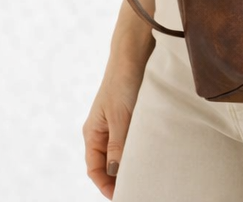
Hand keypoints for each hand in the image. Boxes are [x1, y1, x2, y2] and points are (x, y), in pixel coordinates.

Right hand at [82, 55, 146, 198]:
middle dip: (118, 178)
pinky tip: (150, 154)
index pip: (94, 168)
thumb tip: (115, 173)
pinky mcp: (130, 116)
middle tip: (137, 188)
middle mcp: (102, 131)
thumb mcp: (120, 116)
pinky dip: (138, 149)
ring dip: (130, 163)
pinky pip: (131, 140)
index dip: (105, 184)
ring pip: (120, 152)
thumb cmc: (122, 82)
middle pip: (107, 164)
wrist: (133, 53)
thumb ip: (118, 145)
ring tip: (145, 175)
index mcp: (92, 132)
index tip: (121, 195)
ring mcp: (116, 123)